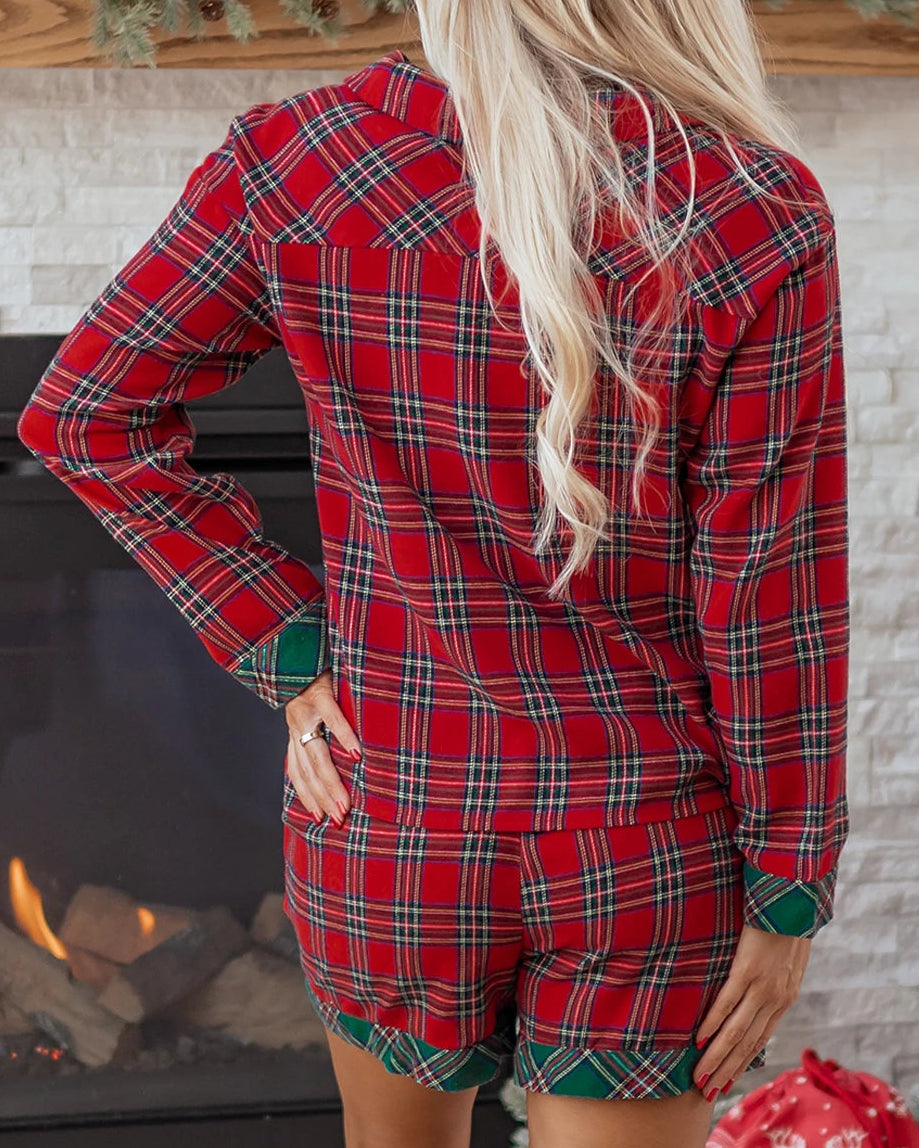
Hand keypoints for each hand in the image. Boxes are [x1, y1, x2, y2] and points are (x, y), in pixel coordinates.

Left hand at [283, 669, 359, 826]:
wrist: (300, 644)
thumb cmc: (315, 676)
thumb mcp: (313, 706)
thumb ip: (322, 728)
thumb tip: (346, 755)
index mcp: (296, 730)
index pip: (298, 771)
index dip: (307, 796)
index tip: (319, 819)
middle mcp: (297, 724)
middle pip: (308, 769)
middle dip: (323, 797)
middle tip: (339, 820)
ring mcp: (306, 710)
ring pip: (318, 753)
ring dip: (332, 781)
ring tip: (346, 803)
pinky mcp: (320, 692)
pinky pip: (333, 718)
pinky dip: (345, 737)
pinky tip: (357, 756)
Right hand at [693, 923, 811, 1100]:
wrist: (793, 901)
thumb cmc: (787, 924)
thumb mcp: (787, 959)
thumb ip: (774, 979)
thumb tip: (757, 990)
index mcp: (784, 998)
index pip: (759, 1040)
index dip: (741, 1063)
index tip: (725, 1081)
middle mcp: (775, 999)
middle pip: (747, 1044)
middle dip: (726, 1070)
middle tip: (707, 1090)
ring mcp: (761, 986)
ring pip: (736, 1031)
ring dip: (716, 1056)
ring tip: (700, 1075)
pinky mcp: (747, 969)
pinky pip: (727, 1002)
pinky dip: (712, 1023)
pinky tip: (700, 1039)